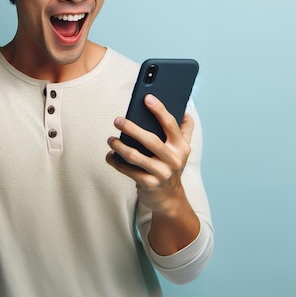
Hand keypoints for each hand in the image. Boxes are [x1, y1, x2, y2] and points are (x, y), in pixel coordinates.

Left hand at [106, 94, 193, 214]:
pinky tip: (110, 156)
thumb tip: (185, 110)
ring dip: (120, 147)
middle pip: (150, 140)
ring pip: (136, 157)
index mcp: (181, 146)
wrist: (170, 198)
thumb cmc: (171, 165)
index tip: (147, 98)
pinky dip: (116, 162)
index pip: (171, 124)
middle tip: (117, 120)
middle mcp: (173, 159)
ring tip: (111, 139)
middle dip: (132, 128)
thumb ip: (185, 130)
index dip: (159, 110)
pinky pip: (128, 171)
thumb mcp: (182, 149)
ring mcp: (161, 173)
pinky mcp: (149, 184)